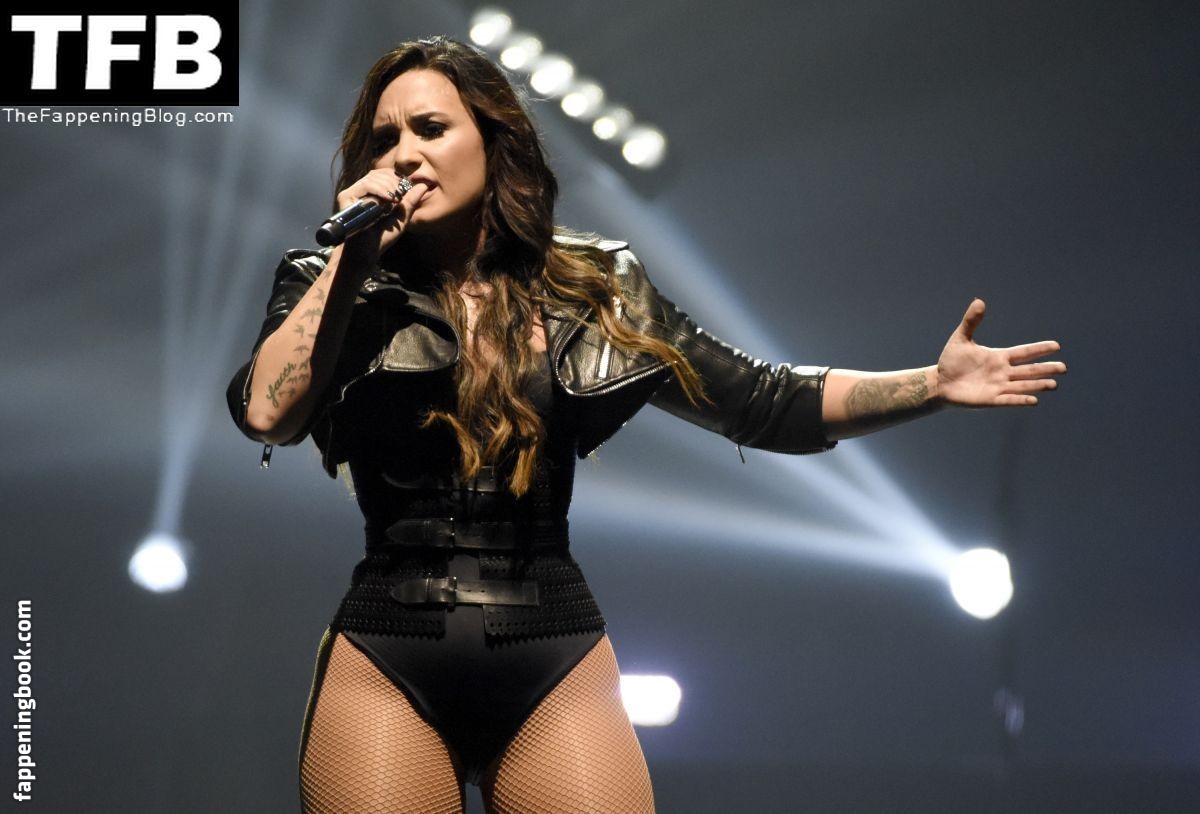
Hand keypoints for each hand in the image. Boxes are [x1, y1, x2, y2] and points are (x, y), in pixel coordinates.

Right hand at [334, 168, 428, 259]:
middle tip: (401, 195)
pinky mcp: (346, 197)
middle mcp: (361, 191)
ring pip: (372, 177)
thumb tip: (424, 185)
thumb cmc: (382, 238)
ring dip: (388, 186)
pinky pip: (365, 185)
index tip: (407, 187)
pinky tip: (389, 199)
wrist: (366, 253)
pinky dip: (379, 189)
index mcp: (373, 194)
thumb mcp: (401, 218)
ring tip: (396, 199)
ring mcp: (353, 193)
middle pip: (378, 173)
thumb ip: (411, 202)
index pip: (384, 174)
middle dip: (394, 181)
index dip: (396, 177)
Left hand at [936, 299, 1065, 406]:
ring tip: (1054, 385)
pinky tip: (1034, 400)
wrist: (940, 382)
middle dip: (1045, 369)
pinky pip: (1008, 400)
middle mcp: (1003, 372)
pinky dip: (1020, 400)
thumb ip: (971, 322)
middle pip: (1028, 370)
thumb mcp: (961, 339)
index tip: (1056, 346)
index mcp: (999, 357)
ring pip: (1022, 386)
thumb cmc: (952, 361)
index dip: (1039, 349)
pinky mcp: (990, 400)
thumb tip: (979, 301)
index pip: (1024, 352)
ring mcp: (998, 387)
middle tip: (1063, 368)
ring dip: (1037, 385)